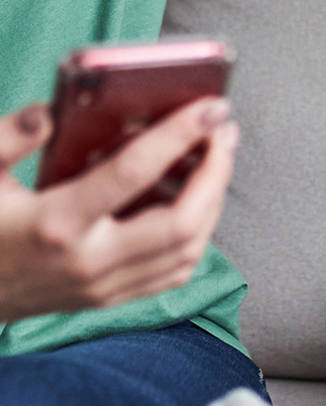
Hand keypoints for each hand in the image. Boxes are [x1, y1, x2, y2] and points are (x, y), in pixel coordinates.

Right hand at [0, 97, 238, 321]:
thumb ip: (10, 137)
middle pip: (181, 224)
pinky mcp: (108, 300)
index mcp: (56, 224)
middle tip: (224, 130)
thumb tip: (51, 113)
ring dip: (213, 202)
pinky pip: (173, 272)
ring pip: (187, 252)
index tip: (209, 105)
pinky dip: (198, 233)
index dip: (178, 135)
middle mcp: (88, 263)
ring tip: (216, 156)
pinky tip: (195, 197)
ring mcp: (102, 289)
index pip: (133, 174)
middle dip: (215, 173)